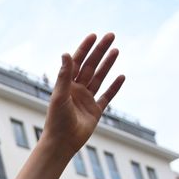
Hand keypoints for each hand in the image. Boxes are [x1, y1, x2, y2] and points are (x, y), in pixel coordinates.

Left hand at [41, 33, 124, 154]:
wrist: (62, 143)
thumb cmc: (57, 120)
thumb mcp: (60, 95)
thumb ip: (64, 75)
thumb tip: (65, 53)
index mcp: (66, 85)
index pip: (76, 62)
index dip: (84, 48)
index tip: (93, 36)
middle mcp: (76, 90)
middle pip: (90, 66)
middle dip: (100, 51)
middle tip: (111, 36)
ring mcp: (86, 100)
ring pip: (99, 78)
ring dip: (107, 64)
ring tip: (116, 50)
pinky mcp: (95, 112)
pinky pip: (106, 97)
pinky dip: (114, 87)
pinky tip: (121, 76)